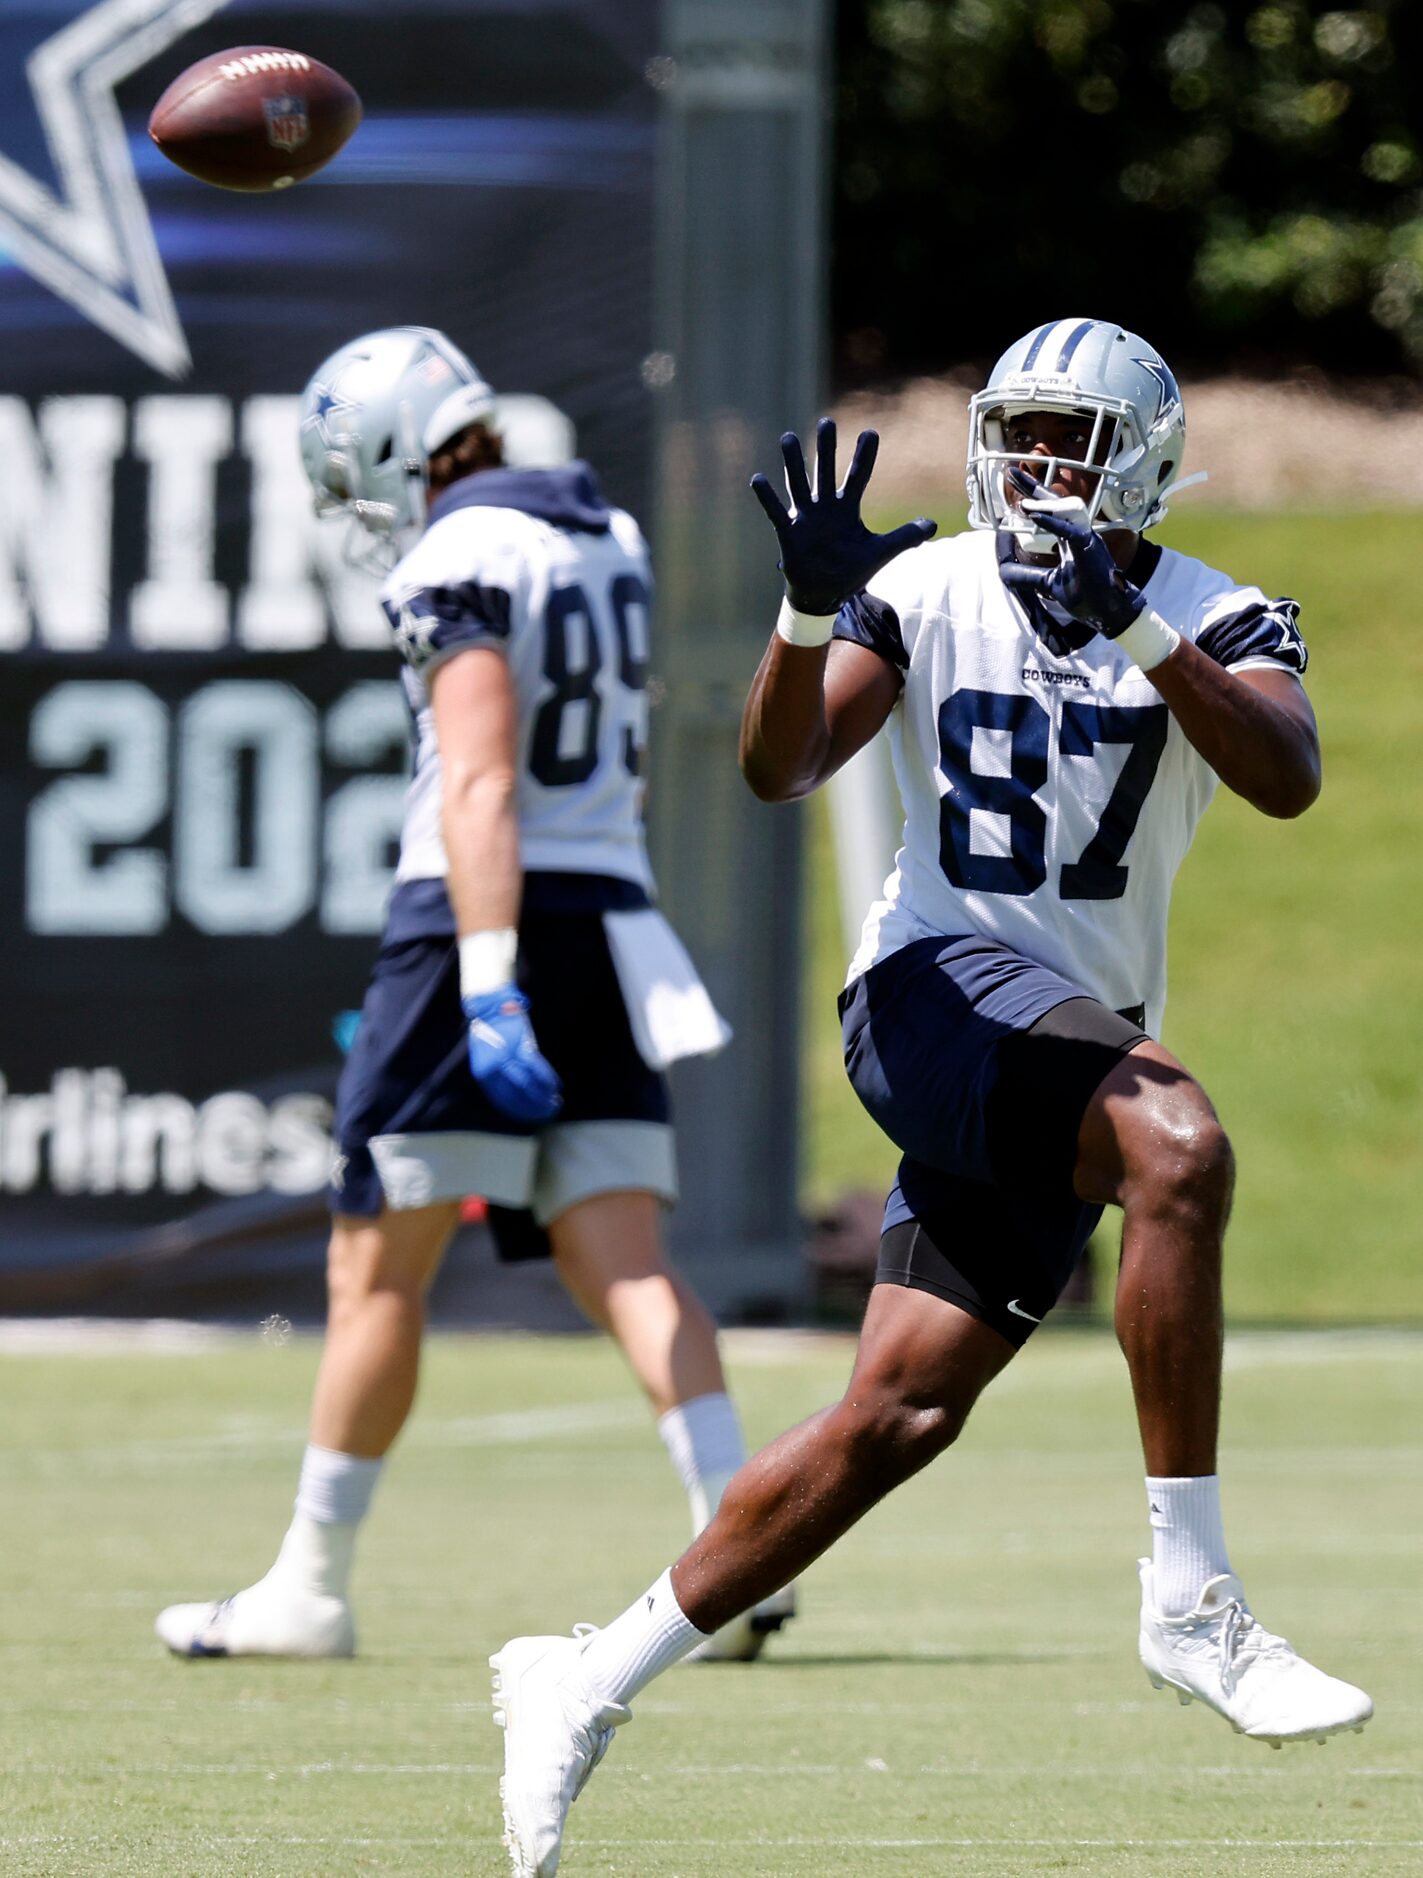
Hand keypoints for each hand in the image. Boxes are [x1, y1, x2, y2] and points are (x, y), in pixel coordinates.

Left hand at [462, 985, 562, 1123]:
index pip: (505, 1102)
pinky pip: (537, 1068)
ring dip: (543, 1096)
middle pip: (517, 1097)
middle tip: (551, 1110)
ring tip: (555, 1100)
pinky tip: (556, 1086)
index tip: (537, 1118)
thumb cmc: (493, 1033)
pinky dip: (547, 1079)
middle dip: (536, 1107)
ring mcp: (506, 1059)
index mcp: (483, 1076)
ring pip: (528, 1086)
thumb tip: (522, 1097)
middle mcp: (491, 1071)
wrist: (491, 1006)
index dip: (524, 1112)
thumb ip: (502, 1077)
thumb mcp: (491, 1058)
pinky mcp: (519, 1047)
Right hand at [750, 418, 936, 615]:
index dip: (864, 456)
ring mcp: (805, 518)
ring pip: (798, 484)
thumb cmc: (851, 571)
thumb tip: (934, 525)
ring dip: (792, 463)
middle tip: (826, 422)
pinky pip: (775, 511)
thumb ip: (905, 537)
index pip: (858, 476)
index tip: (870, 433)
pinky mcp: (788, 532)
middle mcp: (825, 507)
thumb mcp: (881, 552)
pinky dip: (767, 497)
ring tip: (787, 438)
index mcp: (847, 508)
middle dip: (825, 448)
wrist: (824, 593)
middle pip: (825, 471)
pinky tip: (758, 478)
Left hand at [998, 467, 1145, 636]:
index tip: (1012, 481)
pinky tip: (1033, 515)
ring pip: (1062, 513)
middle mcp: (1078, 533)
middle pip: (1054, 503)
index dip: (1031, 498)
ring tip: (1019, 499)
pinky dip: (1051, 522)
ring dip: (1040, 504)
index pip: (1048, 512)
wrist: (1108, 613)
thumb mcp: (1048, 584)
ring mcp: (1086, 538)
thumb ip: (1027, 576)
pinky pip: (1068, 531)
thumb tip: (1002, 572)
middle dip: (1032, 487)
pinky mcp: (1089, 548)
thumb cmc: (1087, 595)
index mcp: (1069, 538)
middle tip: (1011, 471)